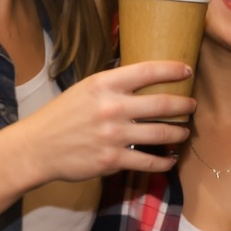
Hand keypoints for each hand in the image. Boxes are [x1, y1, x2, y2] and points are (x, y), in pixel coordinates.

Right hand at [21, 63, 193, 182]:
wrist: (38, 147)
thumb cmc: (62, 116)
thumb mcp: (84, 90)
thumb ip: (112, 85)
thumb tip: (142, 78)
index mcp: (103, 84)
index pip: (146, 71)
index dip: (171, 69)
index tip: (187, 69)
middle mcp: (111, 108)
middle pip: (162, 104)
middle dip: (184, 104)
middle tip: (192, 104)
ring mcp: (113, 136)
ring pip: (161, 134)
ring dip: (179, 132)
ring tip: (185, 130)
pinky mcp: (112, 160)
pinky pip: (148, 161)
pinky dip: (165, 161)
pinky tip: (171, 158)